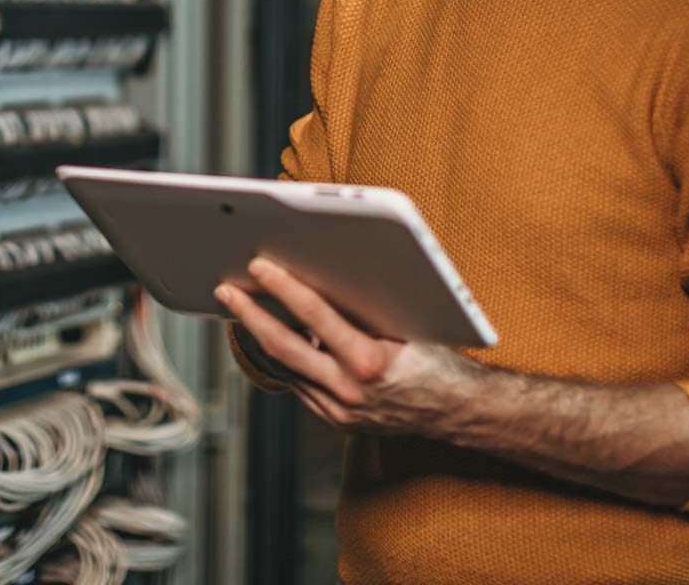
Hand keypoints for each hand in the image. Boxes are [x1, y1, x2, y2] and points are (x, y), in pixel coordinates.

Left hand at [216, 256, 485, 437]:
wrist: (461, 412)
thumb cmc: (440, 360)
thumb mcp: (410, 325)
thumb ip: (368, 308)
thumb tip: (328, 273)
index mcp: (369, 361)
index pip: (315, 315)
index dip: (283, 287)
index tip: (259, 267)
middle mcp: (350, 391)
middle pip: (285, 347)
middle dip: (250, 315)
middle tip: (226, 290)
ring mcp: (341, 411)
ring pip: (288, 370)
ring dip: (262, 338)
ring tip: (242, 309)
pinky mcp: (339, 421)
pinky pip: (302, 386)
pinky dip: (288, 361)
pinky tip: (277, 338)